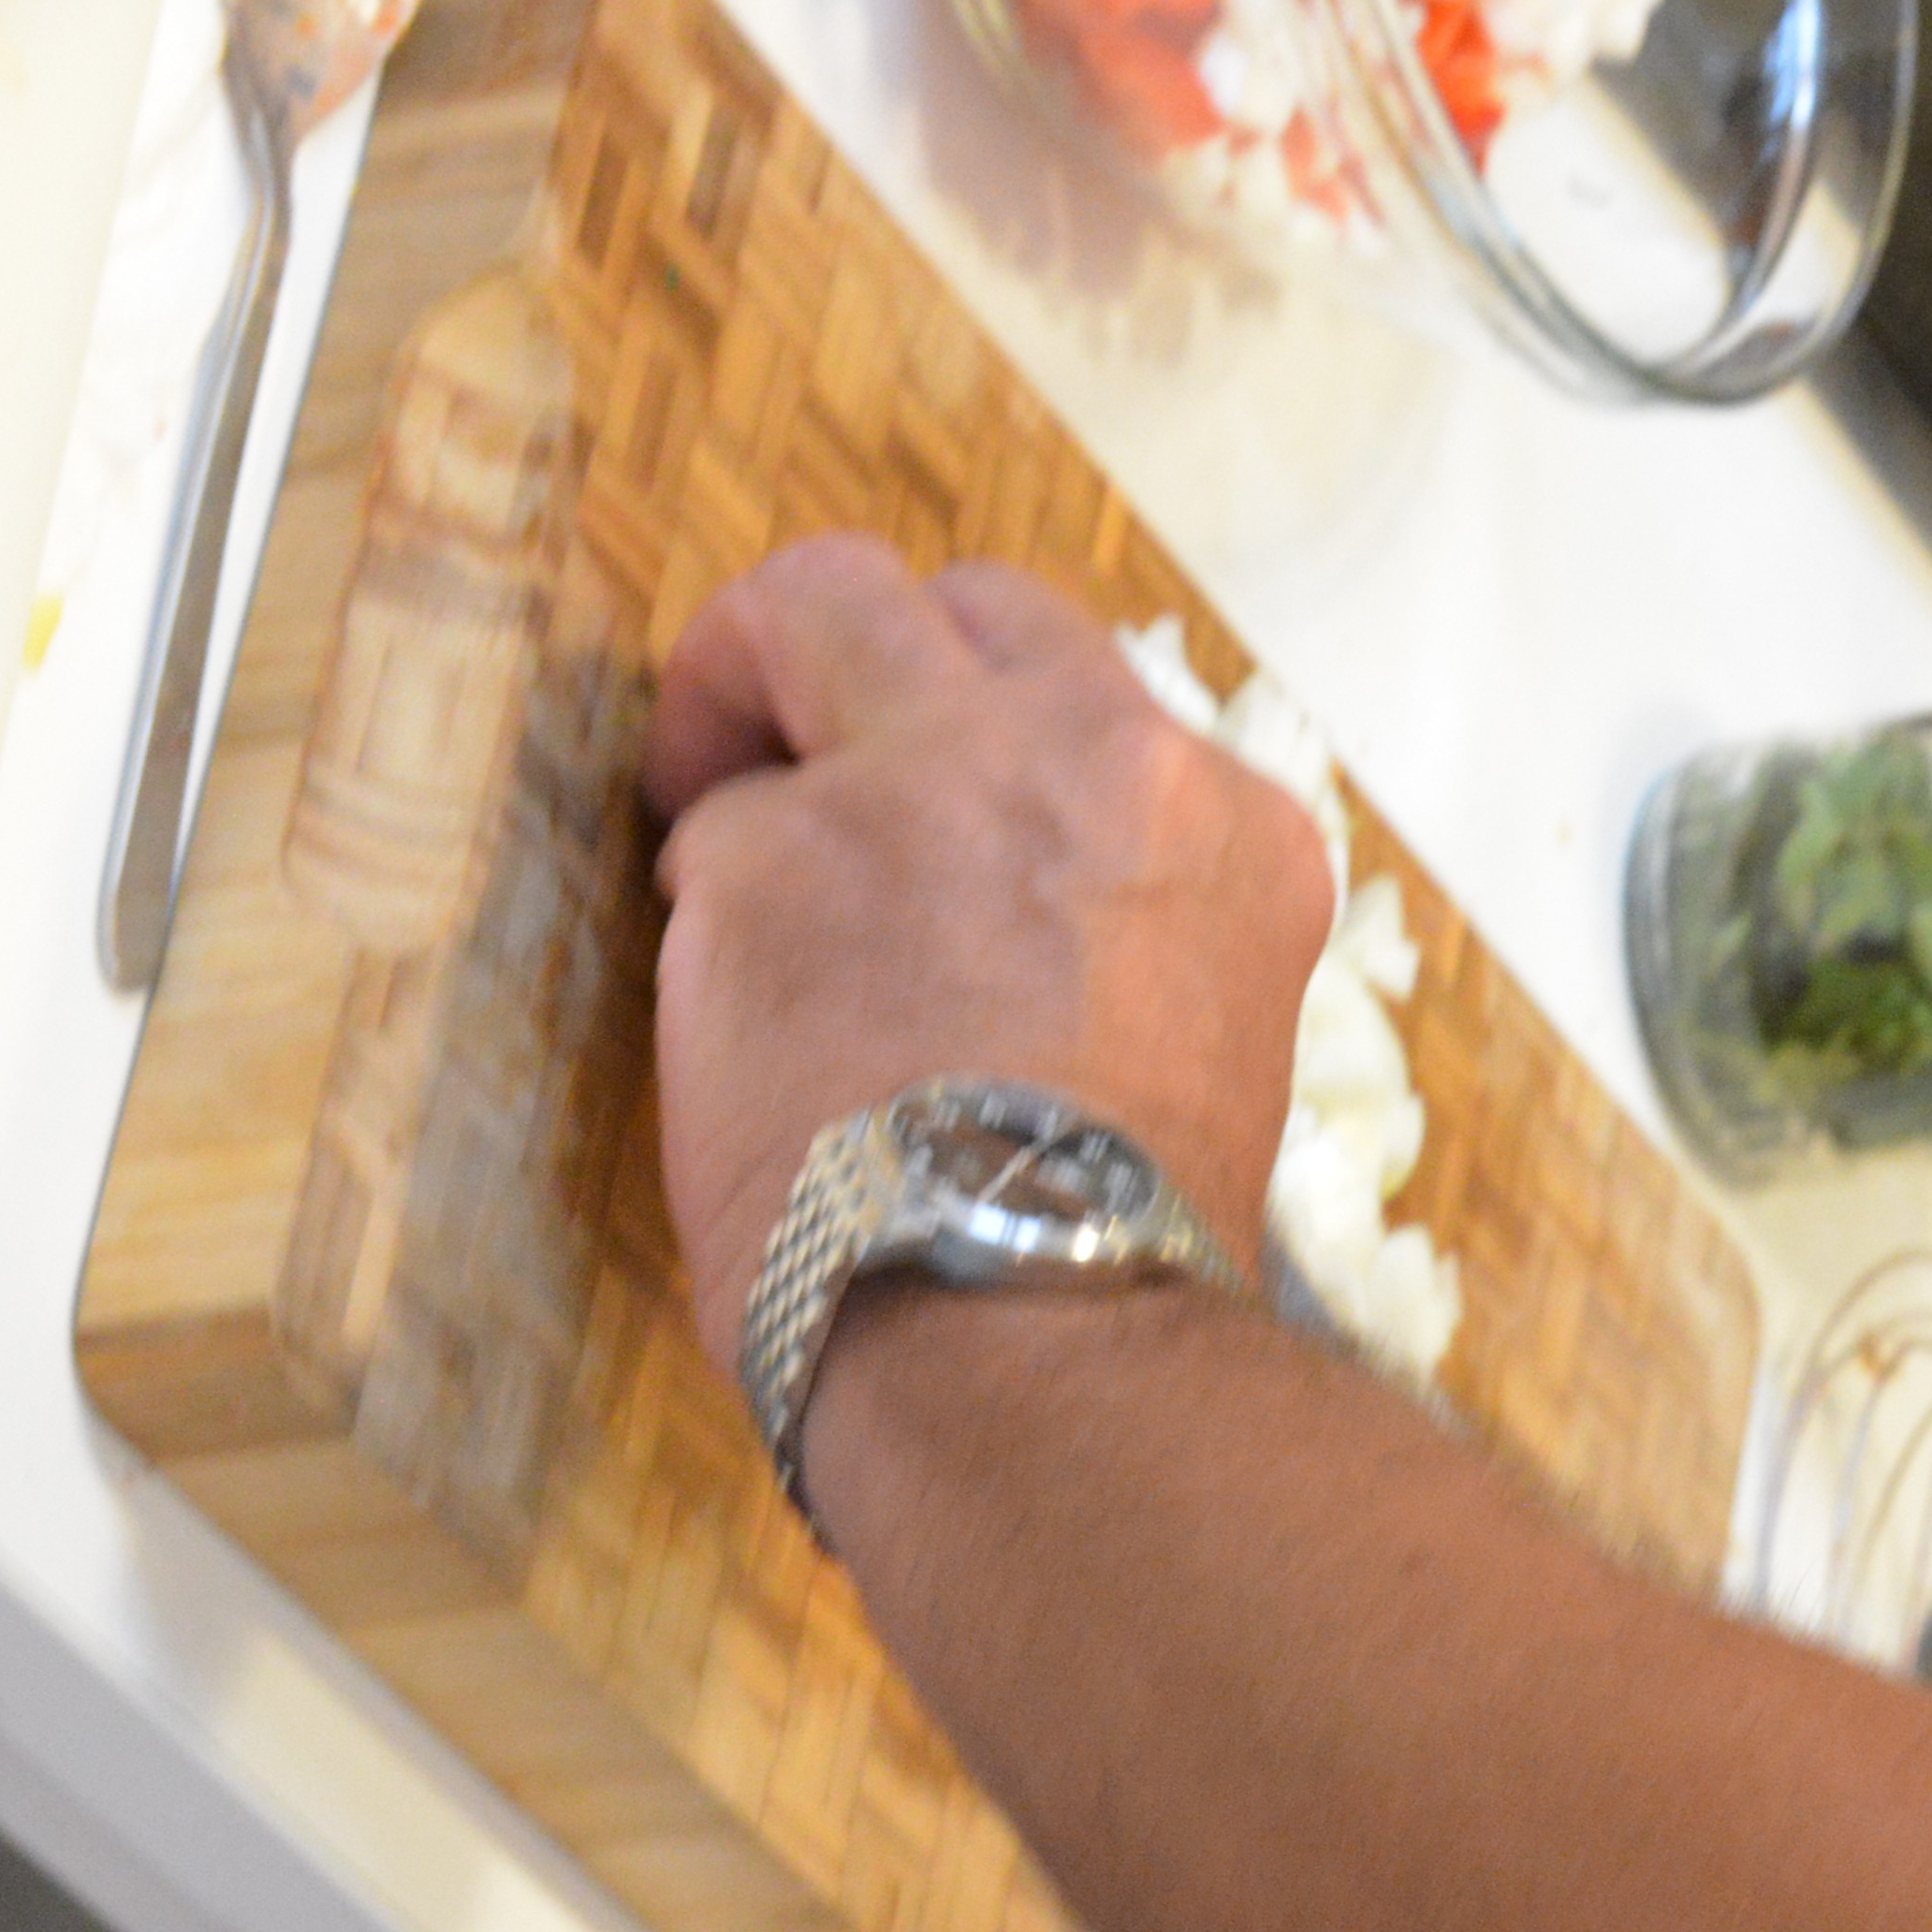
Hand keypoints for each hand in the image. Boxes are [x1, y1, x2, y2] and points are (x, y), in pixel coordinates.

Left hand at [637, 535, 1333, 1377]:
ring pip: (823, 598)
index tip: (950, 837)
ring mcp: (933, 779)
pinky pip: (709, 817)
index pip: (1103, 711)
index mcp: (1228, 831)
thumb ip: (1108, 920)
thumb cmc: (1116, 1244)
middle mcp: (1105, 760)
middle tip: (797, 754)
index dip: (998, 761)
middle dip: (872, 661)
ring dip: (752, 678)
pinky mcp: (772, 841)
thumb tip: (999, 916)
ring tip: (706, 794)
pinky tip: (723, 998)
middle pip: (972, 604)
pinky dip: (703, 895)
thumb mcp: (1192, 1034)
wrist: (1038, 1333)